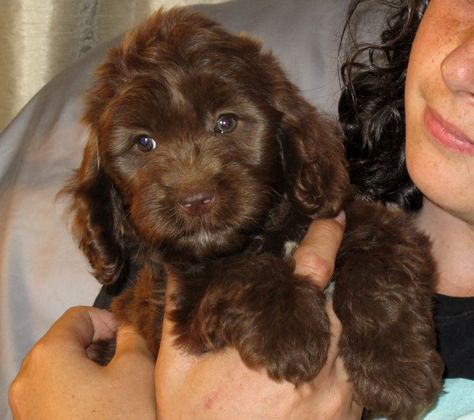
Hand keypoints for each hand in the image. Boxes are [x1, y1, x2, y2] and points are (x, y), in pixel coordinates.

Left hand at [9, 306, 155, 419]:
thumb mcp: (136, 370)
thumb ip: (130, 337)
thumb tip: (124, 330)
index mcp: (49, 354)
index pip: (78, 316)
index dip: (107, 320)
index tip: (128, 337)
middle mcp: (27, 378)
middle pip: (63, 341)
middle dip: (96, 344)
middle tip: (124, 359)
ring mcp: (24, 407)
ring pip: (57, 369)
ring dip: (87, 367)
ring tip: (114, 384)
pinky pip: (51, 394)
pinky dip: (75, 390)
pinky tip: (99, 407)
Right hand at [156, 212, 362, 419]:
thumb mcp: (177, 368)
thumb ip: (181, 310)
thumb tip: (178, 264)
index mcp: (272, 346)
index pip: (311, 276)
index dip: (325, 241)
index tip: (335, 218)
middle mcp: (317, 368)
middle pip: (343, 300)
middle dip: (339, 270)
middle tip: (332, 248)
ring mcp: (339, 395)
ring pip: (356, 331)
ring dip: (345, 305)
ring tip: (327, 291)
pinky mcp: (348, 414)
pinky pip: (359, 363)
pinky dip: (349, 340)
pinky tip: (329, 334)